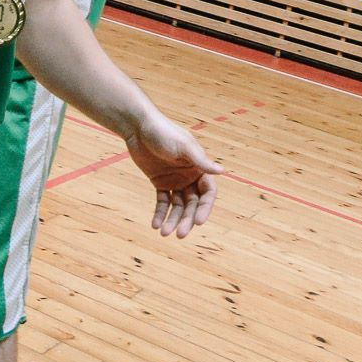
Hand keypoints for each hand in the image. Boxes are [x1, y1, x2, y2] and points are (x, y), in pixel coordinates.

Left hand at [123, 111, 222, 237]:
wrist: (138, 127)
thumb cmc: (164, 132)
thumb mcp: (183, 147)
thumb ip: (201, 161)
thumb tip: (223, 171)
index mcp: (199, 167)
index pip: (208, 193)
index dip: (205, 208)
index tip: (198, 221)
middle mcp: (190, 176)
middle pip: (192, 204)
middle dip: (187, 219)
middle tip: (180, 235)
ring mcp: (174, 180)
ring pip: (177, 206)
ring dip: (172, 220)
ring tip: (164, 232)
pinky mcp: (159, 182)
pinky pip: (162, 201)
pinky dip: (159, 213)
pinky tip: (155, 224)